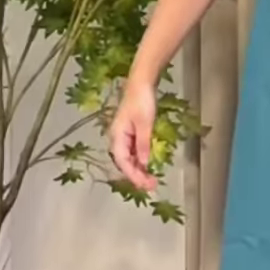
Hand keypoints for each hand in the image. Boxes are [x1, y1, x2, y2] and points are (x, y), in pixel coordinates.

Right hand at [108, 77, 157, 193]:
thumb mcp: (145, 124)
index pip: (122, 161)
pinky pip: (133, 152)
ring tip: (152, 180)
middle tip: (152, 186)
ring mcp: (123, 136)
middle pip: (124, 162)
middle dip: (137, 176)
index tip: (144, 185)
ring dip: (139, 170)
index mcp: (117, 136)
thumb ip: (143, 145)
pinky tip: (148, 166)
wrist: (141, 83)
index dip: (133, 175)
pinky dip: (140, 160)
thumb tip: (143, 164)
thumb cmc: (142, 101)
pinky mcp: (130, 133)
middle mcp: (117, 138)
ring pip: (129, 158)